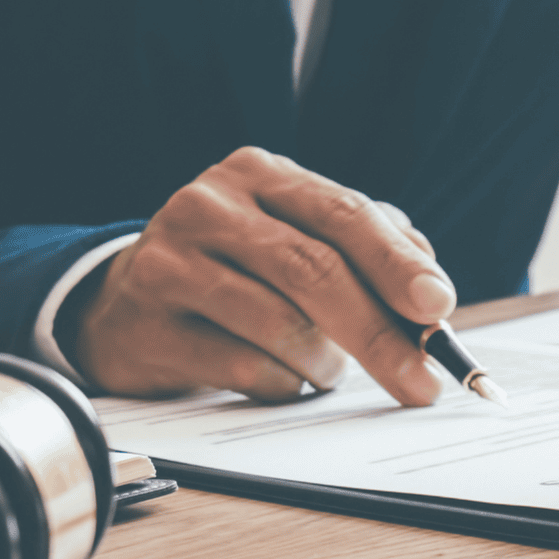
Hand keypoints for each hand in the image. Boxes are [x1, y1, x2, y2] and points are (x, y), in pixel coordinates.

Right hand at [73, 147, 454, 405]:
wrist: (120, 304)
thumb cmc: (230, 270)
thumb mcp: (290, 236)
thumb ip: (361, 248)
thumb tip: (430, 295)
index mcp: (256, 174)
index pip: (341, 212)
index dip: (396, 262)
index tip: (438, 307)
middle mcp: (206, 207)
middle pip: (312, 270)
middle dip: (378, 333)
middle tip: (419, 381)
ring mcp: (168, 263)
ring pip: (279, 324)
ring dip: (323, 363)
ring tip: (326, 370)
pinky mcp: (146, 325)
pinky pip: (241, 367)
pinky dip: (279, 384)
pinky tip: (279, 379)